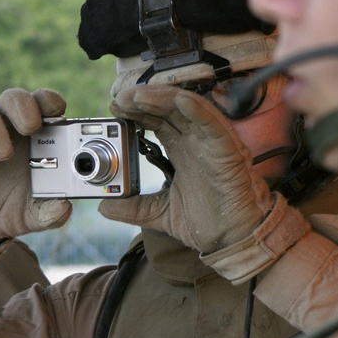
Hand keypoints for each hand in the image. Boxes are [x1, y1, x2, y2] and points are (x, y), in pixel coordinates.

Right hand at [0, 87, 71, 250]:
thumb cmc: (7, 209)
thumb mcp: (32, 217)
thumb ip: (50, 212)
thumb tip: (64, 206)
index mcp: (33, 137)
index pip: (42, 104)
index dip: (50, 101)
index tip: (57, 111)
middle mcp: (5, 129)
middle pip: (13, 98)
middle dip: (24, 107)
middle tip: (31, 128)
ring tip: (3, 155)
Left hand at [99, 86, 272, 252]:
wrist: (232, 241)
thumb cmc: (207, 223)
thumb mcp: (159, 213)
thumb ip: (133, 208)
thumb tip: (105, 206)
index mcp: (182, 150)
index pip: (156, 120)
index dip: (136, 111)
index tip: (115, 108)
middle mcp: (196, 142)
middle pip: (168, 109)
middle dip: (143, 101)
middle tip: (120, 99)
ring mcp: (212, 143)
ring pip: (187, 109)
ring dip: (162, 99)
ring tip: (137, 96)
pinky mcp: (228, 151)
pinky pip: (213, 124)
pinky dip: (197, 110)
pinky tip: (178, 100)